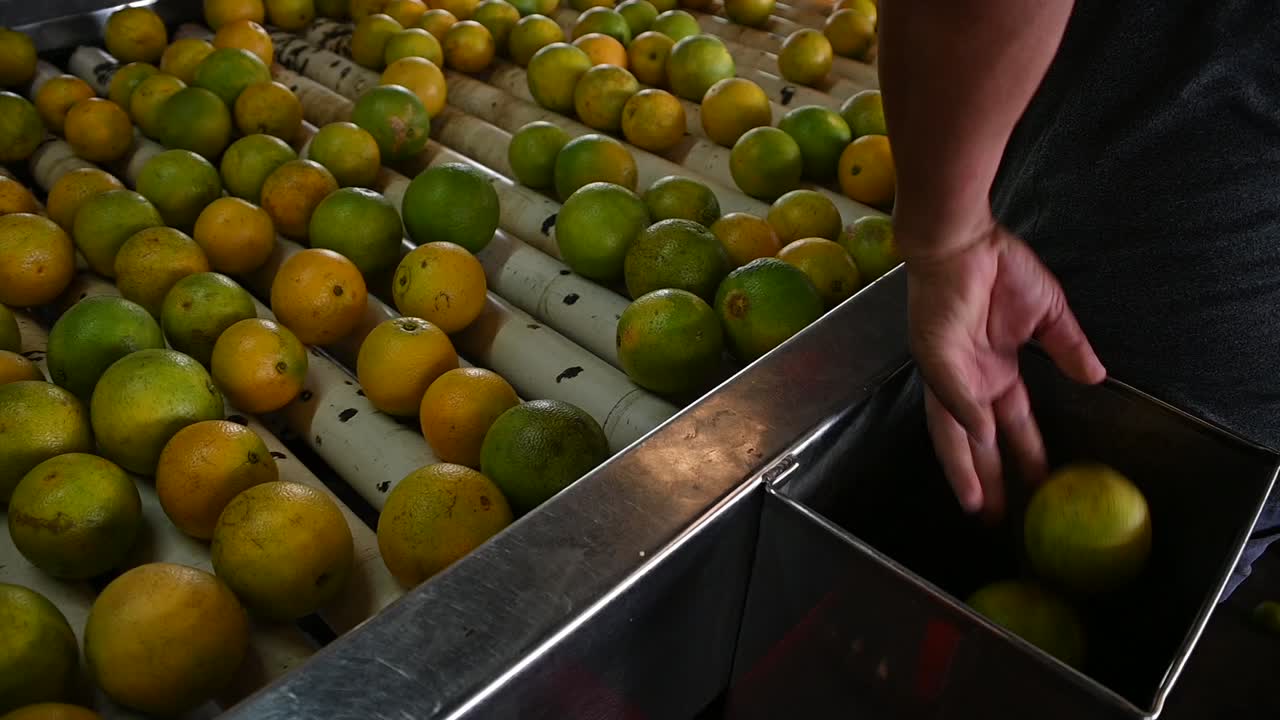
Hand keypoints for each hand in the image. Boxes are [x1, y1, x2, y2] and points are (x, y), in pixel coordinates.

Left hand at [905, 219, 1106, 520]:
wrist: (966, 237)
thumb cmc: (1000, 268)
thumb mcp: (1048, 315)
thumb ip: (1068, 348)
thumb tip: (1095, 377)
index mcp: (993, 370)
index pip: (1009, 423)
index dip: (1021, 454)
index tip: (1036, 485)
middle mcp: (968, 378)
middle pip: (975, 440)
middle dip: (986, 478)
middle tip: (995, 517)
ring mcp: (948, 369)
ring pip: (952, 428)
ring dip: (965, 464)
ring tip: (977, 502)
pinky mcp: (933, 352)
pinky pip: (950, 392)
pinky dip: (965, 416)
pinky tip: (981, 439)